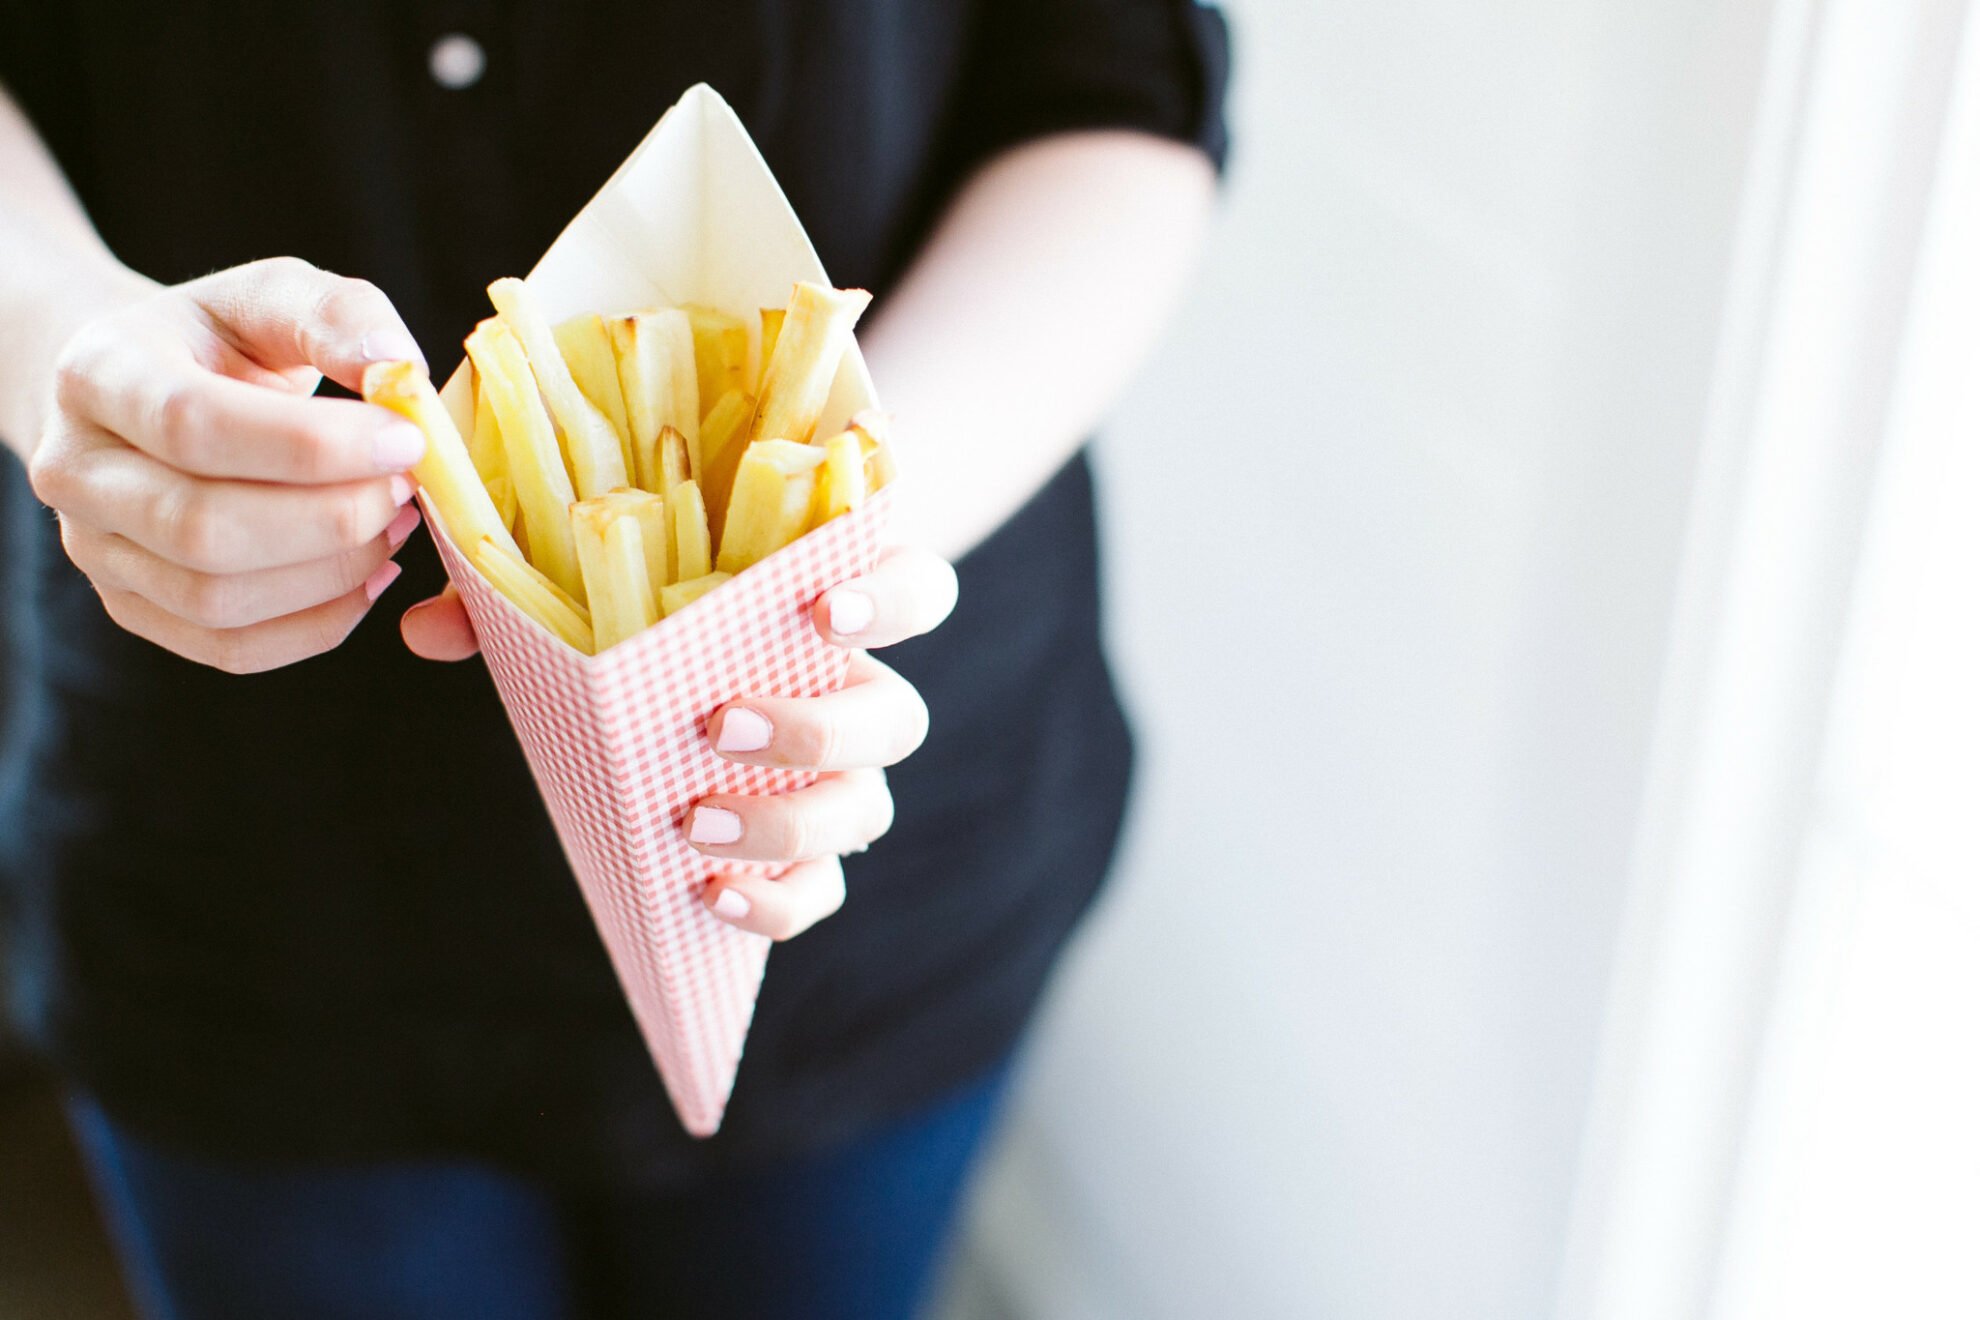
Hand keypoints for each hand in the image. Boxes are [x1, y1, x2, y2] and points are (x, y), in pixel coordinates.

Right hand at [27, 257, 429, 672]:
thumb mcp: (271, 297)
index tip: (406, 439)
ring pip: (217, 599)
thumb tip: (398, 367)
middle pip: (203, 527)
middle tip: (407, 490)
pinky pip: (230, 647)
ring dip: (333, 573)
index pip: (194, 425)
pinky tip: (369, 577)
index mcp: (99, 374)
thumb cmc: (221, 342)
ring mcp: (96, 550)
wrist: (144, 393)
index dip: (312, 445)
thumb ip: (337, 315)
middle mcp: (76, 471)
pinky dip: (318, 624)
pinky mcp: (133, 607)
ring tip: (394, 525)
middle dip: (332, 518)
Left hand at [402, 545, 959, 938]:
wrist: (674, 704)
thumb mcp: (584, 598)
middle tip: (716, 722)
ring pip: (866, 809)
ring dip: (789, 820)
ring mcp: (844, 781)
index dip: (892, 599)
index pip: (917, 591)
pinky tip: (711, 897)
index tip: (823, 609)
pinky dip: (777, 901)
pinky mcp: (814, 853)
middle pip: (898, 718)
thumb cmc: (642, 628)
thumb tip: (430, 630)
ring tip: (696, 819)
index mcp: (829, 612)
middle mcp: (859, 696)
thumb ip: (520, 603)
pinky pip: (822, 890)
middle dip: (818, 725)